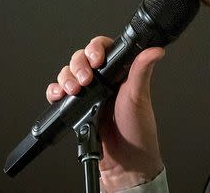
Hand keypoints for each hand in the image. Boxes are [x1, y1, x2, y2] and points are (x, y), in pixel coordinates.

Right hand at [46, 36, 164, 191]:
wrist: (125, 161)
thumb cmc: (137, 130)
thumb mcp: (138, 96)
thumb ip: (142, 70)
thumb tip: (155, 50)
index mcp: (119, 72)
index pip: (103, 48)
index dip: (95, 48)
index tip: (95, 59)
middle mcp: (103, 80)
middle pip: (81, 59)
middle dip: (78, 65)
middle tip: (85, 79)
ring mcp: (89, 94)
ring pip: (68, 74)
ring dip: (66, 78)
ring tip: (73, 90)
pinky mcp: (77, 109)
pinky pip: (59, 94)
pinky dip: (54, 91)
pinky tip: (59, 96)